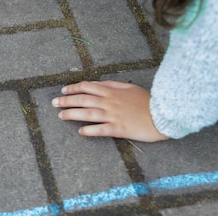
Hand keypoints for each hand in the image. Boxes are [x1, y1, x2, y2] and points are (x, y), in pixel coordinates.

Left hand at [51, 80, 168, 141]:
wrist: (163, 114)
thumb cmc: (147, 101)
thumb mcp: (129, 88)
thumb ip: (112, 85)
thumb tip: (97, 84)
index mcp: (111, 91)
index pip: (87, 87)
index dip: (73, 88)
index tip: (63, 90)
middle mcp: (109, 102)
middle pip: (83, 99)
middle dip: (66, 100)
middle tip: (54, 103)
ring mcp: (113, 115)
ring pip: (87, 113)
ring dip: (72, 114)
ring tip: (61, 116)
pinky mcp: (119, 128)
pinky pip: (100, 129)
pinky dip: (89, 130)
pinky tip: (80, 131)